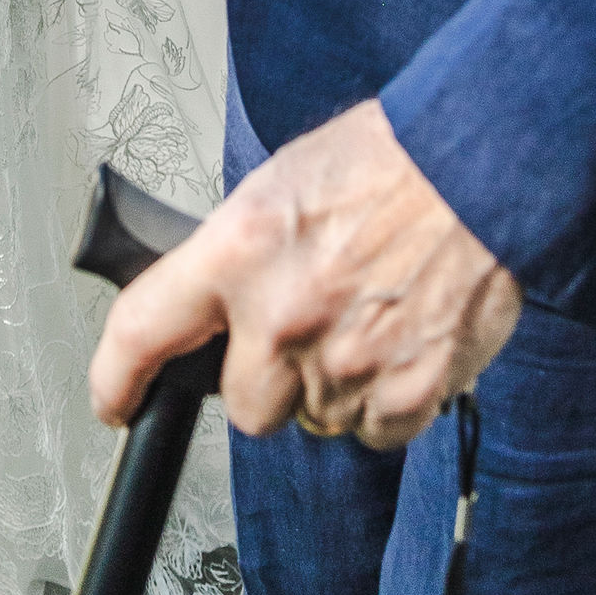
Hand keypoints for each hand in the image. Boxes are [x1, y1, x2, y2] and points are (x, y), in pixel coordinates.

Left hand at [90, 100, 521, 456]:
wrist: (480, 169)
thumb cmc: (387, 163)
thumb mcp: (280, 184)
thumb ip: (240, 255)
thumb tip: (215, 307)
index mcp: (239, 250)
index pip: (144, 330)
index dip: (117, 378)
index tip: (115, 400)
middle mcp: (283, 314)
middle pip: (244, 406)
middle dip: (267, 380)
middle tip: (302, 332)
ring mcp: (346, 360)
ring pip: (314, 420)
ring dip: (330, 387)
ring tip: (364, 317)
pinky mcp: (409, 392)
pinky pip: (375, 431)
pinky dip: (384, 401)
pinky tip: (399, 342)